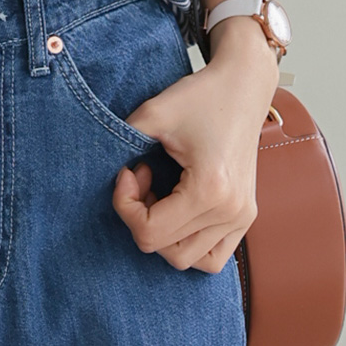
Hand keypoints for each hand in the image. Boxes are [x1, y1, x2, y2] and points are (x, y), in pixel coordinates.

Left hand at [112, 17, 279, 272]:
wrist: (243, 86)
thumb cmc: (202, 96)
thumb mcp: (153, 113)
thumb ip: (121, 142)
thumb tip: (100, 168)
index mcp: (210, 191)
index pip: (150, 233)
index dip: (125, 205)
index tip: (130, 170)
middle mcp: (231, 212)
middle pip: (165, 250)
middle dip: (141, 215)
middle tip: (143, 177)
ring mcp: (242, 218)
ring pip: (186, 259)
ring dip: (163, 233)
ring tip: (161, 195)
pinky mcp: (245, 217)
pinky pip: (211, 257)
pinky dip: (187, 242)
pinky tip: (177, 209)